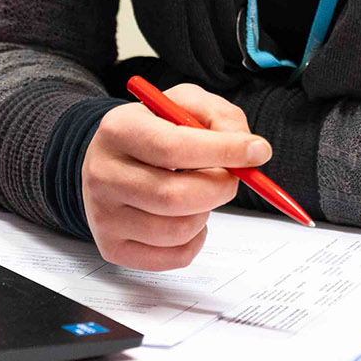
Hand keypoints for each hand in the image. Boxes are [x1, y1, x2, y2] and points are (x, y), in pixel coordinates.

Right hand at [81, 83, 269, 269]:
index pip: (172, 147)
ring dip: (206, 213)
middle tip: (232, 177)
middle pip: (174, 196)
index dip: (222, 151)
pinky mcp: (113, 247)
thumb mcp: (184, 104)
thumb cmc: (154, 130)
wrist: (111, 158)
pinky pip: (172, 257)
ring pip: (176, 230)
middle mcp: (103, 174)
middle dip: (220, 188)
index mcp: (118, 129)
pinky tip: (187, 216)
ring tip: (199, 193)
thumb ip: (220, 117)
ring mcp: (104, 215)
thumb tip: (249, 149)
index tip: (257, 151)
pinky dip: (195, 240)